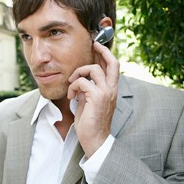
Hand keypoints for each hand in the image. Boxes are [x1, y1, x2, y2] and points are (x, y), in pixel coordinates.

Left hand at [67, 42, 118, 157]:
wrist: (94, 139)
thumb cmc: (90, 121)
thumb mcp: (89, 101)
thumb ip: (88, 89)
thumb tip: (81, 80)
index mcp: (111, 89)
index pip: (113, 67)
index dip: (106, 54)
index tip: (97, 46)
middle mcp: (112, 89)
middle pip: (112, 62)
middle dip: (102, 50)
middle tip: (93, 44)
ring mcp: (106, 93)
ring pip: (93, 69)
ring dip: (78, 73)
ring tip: (72, 83)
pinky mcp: (97, 98)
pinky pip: (82, 82)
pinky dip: (73, 87)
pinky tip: (70, 97)